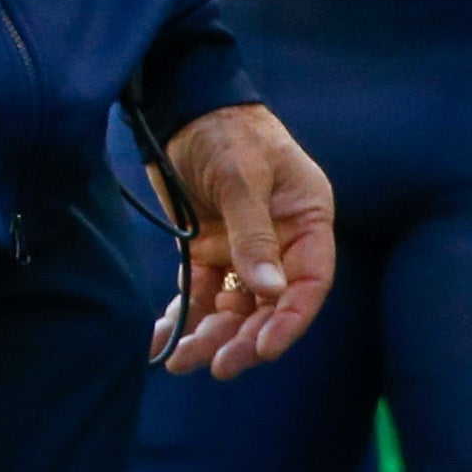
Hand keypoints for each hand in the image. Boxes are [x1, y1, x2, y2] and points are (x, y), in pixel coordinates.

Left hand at [150, 104, 334, 378]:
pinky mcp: (208, 251)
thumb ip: (253, 234)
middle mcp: (280, 242)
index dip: (291, 320)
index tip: (266, 349)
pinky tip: (161, 343)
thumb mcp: (241, 177)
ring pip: (234, 307)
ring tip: (182, 360)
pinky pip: (200, 294)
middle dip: (245, 337)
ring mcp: (242, 249)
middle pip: (269, 304)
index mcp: (306, 220)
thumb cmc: (227, 131)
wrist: (182, 105)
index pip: (310, 282)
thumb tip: (268, 291)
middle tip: (219, 365)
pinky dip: (183, 318)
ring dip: (212, 335)